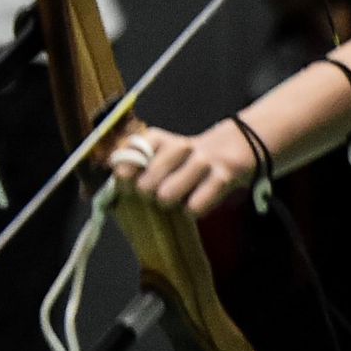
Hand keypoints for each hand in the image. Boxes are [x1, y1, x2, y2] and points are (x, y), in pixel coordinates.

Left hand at [109, 120, 255, 217]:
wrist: (240, 142)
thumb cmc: (190, 158)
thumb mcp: (164, 153)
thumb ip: (137, 164)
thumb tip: (110, 182)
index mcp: (160, 140)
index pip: (128, 157)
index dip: (124, 176)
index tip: (127, 184)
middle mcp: (179, 147)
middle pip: (145, 184)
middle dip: (147, 195)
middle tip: (157, 193)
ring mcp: (203, 161)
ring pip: (167, 195)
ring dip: (169, 203)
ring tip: (177, 199)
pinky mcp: (225, 177)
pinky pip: (196, 205)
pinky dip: (193, 210)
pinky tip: (196, 202)